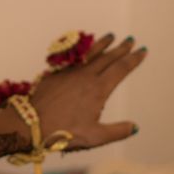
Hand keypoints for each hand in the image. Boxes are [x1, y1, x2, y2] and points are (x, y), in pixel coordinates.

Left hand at [24, 34, 146, 150]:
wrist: (30, 123)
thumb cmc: (62, 132)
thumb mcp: (94, 137)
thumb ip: (117, 131)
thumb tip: (135, 127)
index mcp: (98, 90)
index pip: (120, 69)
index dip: (133, 60)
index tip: (142, 51)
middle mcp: (85, 77)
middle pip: (108, 58)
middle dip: (121, 48)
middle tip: (131, 40)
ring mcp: (69, 73)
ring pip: (90, 54)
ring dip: (102, 44)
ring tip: (110, 36)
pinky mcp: (55, 73)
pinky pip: (73, 57)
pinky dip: (83, 50)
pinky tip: (84, 49)